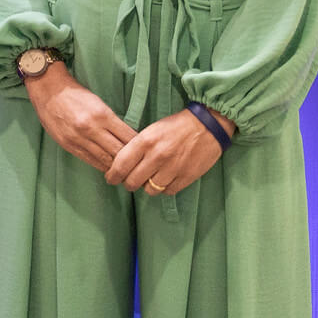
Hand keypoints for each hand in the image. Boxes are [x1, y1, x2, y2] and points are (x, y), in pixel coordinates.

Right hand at [26, 65, 138, 174]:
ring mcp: (79, 138)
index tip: (147, 154)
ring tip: (128, 173)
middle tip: (141, 168)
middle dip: (131, 162)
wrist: (48, 89)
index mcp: (102, 115)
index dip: (140, 149)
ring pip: (105, 160)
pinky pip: (90, 160)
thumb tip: (128, 139)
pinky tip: (109, 169)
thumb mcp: (98, 103)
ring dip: (117, 168)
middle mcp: (91, 128)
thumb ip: (111, 121)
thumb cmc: (75, 94)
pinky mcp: (68, 144)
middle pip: (119, 152)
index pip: (128, 138)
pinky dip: (102, 166)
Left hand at [106, 107, 230, 196]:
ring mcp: (173, 168)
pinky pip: (168, 191)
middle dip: (128, 183)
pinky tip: (164, 180)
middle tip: (129, 181)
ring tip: (149, 179)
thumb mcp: (150, 130)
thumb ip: (136, 147)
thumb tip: (121, 164)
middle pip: (133, 181)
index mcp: (145, 141)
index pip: (121, 165)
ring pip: (150, 190)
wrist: (207, 126)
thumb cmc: (176, 126)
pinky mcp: (187, 177)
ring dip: (146, 187)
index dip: (112, 175)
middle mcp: (157, 156)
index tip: (110, 178)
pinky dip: (164, 188)